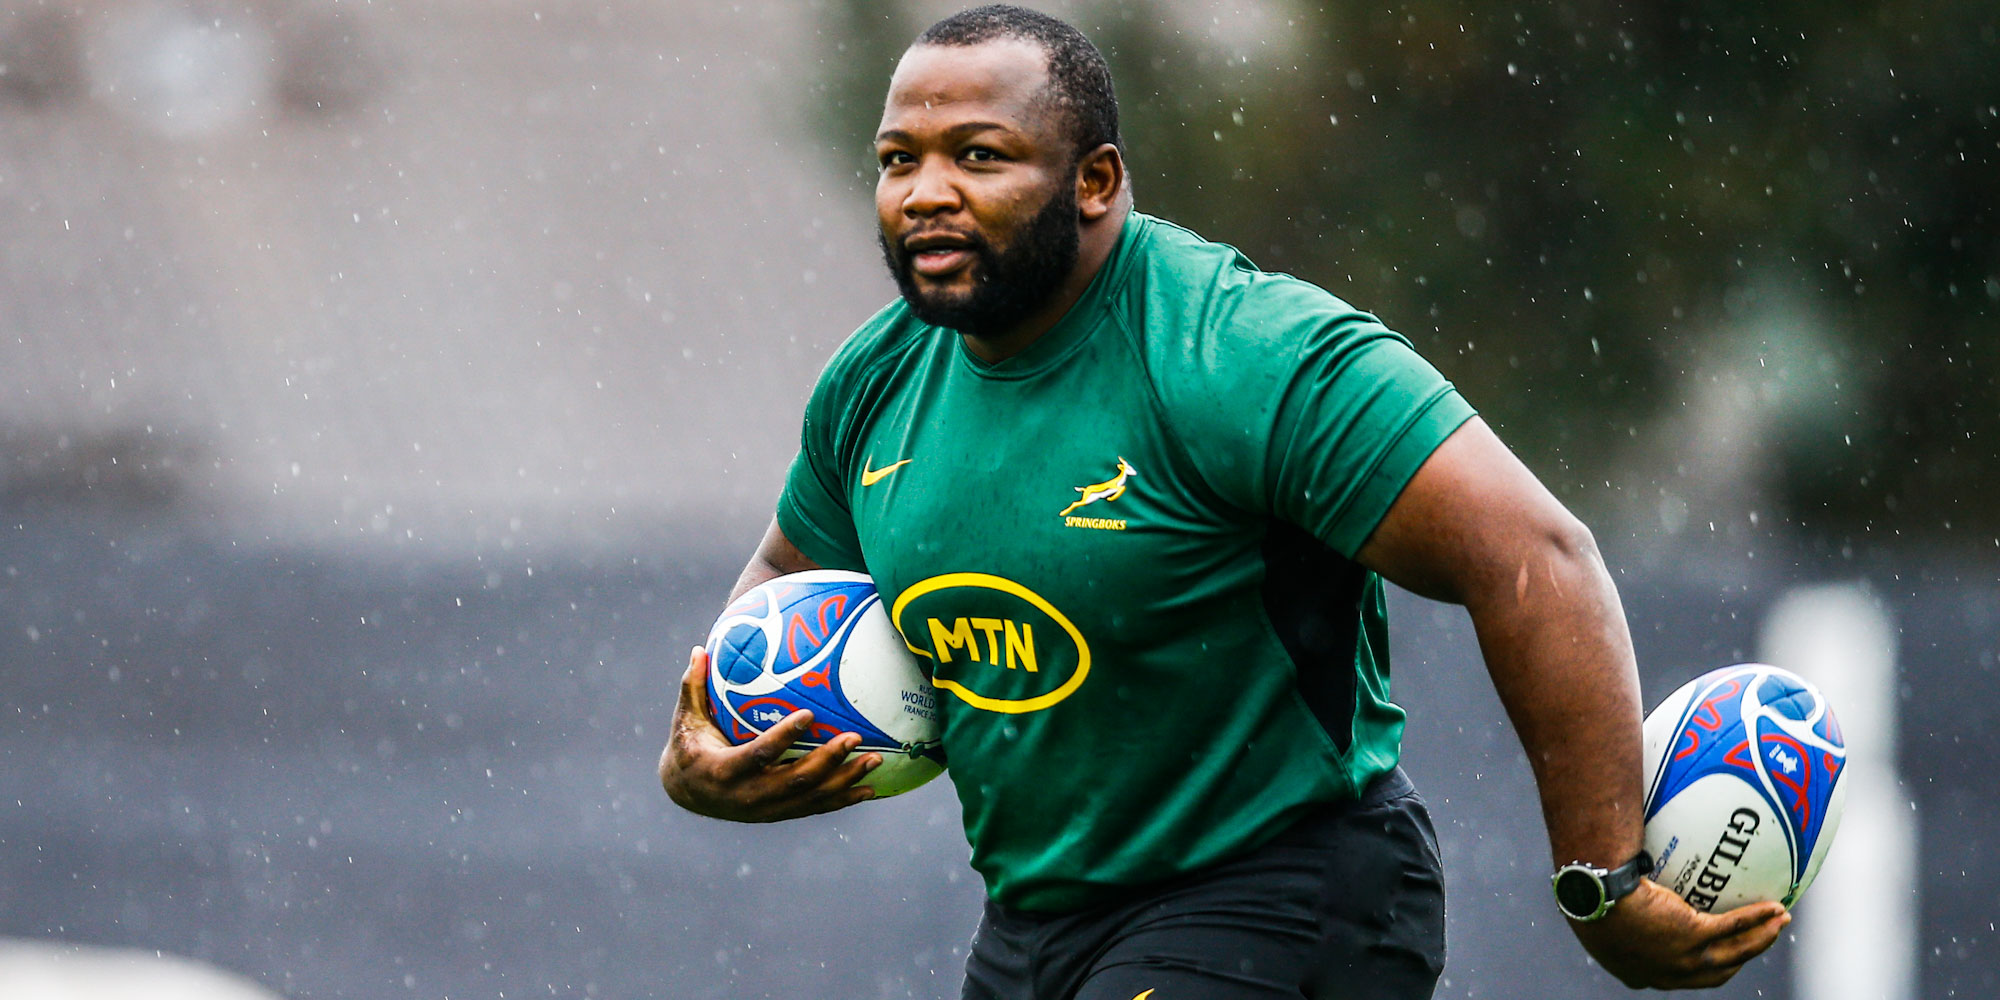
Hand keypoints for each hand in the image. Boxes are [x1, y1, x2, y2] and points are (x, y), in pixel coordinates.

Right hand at [657, 646, 881, 821]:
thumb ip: (692, 686)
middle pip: (794, 781)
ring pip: (811, 797)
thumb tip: (699, 648)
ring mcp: (767, 809)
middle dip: (827, 761)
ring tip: (875, 759)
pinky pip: (816, 808)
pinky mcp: (780, 814)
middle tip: (854, 738)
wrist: (688, 793)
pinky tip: (871, 788)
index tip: (809, 715)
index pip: (759, 754)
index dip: (784, 737)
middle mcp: (748, 796)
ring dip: (845, 780)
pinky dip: (844, 799)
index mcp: (724, 771)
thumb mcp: (686, 719)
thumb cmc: (689, 745)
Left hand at [1568, 879, 1790, 988]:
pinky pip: (1735, 926)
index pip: (1680, 977)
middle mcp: (1668, 973)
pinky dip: (1758, 918)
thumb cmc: (1586, 894)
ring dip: (1762, 938)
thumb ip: (1615, 905)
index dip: (1701, 969)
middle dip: (1743, 956)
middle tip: (1758, 939)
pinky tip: (1775, 907)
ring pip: (1736, 952)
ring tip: (1780, 920)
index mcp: (1643, 972)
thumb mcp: (1599, 908)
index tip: (1712, 955)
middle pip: (1718, 971)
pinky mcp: (1695, 935)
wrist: (1594, 895)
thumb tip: (1615, 874)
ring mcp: (1685, 958)